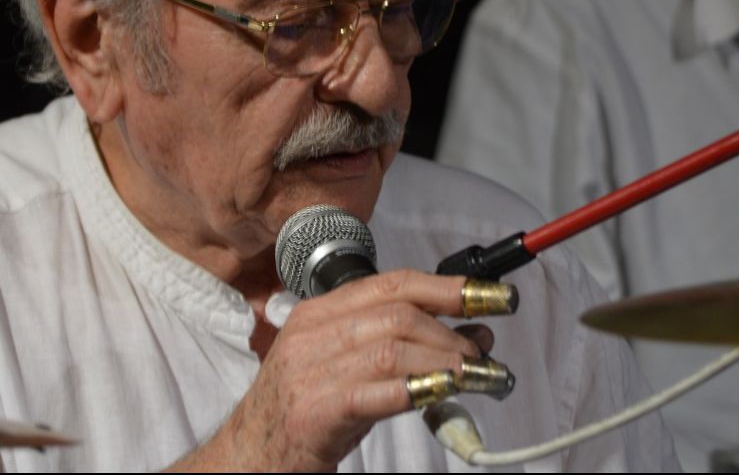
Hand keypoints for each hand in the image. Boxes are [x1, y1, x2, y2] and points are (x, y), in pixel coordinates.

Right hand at [170, 269, 491, 471]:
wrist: (250, 456)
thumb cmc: (303, 412)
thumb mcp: (351, 370)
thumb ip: (404, 349)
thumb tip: (472, 335)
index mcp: (318, 314)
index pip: (392, 283)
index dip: (446, 288)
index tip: (488, 296)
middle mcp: (312, 334)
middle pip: (397, 312)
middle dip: (451, 330)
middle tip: (482, 353)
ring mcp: (310, 371)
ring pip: (392, 347)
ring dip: (444, 361)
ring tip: (474, 377)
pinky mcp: (315, 411)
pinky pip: (375, 391)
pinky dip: (417, 388)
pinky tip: (443, 393)